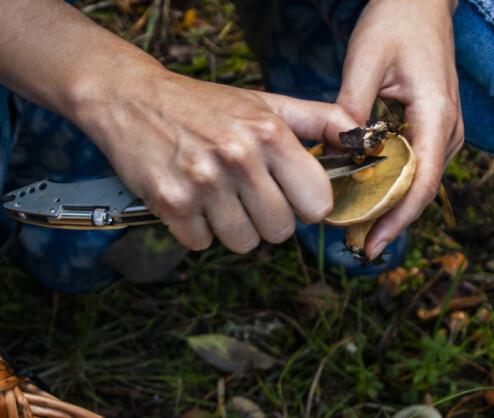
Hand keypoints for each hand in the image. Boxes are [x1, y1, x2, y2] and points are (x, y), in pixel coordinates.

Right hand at [77, 66, 357, 252]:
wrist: (131, 97)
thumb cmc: (204, 105)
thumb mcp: (265, 102)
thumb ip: (319, 119)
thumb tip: (362, 137)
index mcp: (270, 134)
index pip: (317, 204)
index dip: (305, 205)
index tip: (290, 195)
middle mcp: (240, 158)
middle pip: (280, 231)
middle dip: (266, 218)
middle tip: (244, 193)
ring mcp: (203, 182)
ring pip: (244, 243)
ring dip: (232, 227)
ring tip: (215, 195)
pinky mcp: (170, 202)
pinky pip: (201, 244)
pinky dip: (195, 229)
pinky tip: (188, 199)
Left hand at [337, 0, 463, 258]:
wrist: (421, 3)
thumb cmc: (395, 22)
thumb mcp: (365, 60)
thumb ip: (351, 108)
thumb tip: (338, 153)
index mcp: (436, 113)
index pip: (421, 182)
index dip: (397, 219)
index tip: (371, 243)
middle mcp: (448, 129)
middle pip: (423, 191)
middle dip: (391, 221)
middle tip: (355, 246)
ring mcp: (446, 130)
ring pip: (421, 183)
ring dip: (392, 208)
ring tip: (359, 231)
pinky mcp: (435, 129)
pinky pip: (417, 168)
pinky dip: (394, 187)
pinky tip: (369, 200)